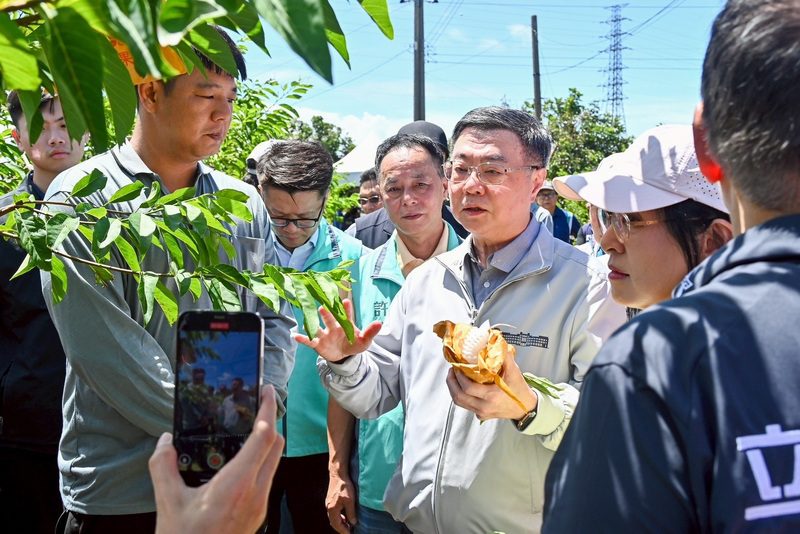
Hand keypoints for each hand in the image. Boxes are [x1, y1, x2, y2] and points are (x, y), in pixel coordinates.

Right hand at [149, 386, 284, 533]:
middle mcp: (256, 492)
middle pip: (276, 445)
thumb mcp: (168, 501)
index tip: (266, 392)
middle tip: (259, 402)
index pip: (263, 438)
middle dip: (270, 420)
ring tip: (250, 424)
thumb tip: (165, 441)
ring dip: (267, 440)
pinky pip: (267, 477)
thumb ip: (164, 466)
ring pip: (274, 461)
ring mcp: (260, 504)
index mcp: (237, 484)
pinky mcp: (258, 513)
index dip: (267, 411)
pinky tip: (242, 456)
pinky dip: (261, 459)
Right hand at [295, 299, 381, 362]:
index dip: (346, 309)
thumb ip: (370, 332)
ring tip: (308, 319)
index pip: (346, 315)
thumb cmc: (354, 344)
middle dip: (327, 314)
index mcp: (345, 324)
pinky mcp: (318, 344)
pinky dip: (302, 339)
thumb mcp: (364, 340)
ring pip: (318, 328)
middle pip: (330, 319)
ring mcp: (325, 334)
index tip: (346, 301)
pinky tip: (295, 336)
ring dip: (313, 324)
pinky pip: (309, 341)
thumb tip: (379, 323)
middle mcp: (333, 327)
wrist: (343, 355)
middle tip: (323, 308)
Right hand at [326, 472, 357, 532]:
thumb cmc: (344, 486)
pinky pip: (333, 512)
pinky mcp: (330, 499)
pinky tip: (345, 516)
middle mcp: (328, 507)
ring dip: (340, 523)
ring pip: (333, 517)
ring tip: (348, 525)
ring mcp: (328, 503)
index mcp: (332, 509)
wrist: (338, 474)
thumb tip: (353, 522)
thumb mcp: (350, 500)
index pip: (337, 524)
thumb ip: (351, 513)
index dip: (343, 530)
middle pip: (333, 522)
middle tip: (349, 531)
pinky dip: (339, 517)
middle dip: (341, 528)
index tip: (350, 533)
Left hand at [445, 355, 536, 420]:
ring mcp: (482, 413)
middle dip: (451, 382)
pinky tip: (462, 386)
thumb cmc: (519, 389)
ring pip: (460, 402)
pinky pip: (466, 406)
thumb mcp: (514, 372)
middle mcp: (484, 407)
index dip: (459, 377)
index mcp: (492, 396)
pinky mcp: (482, 416)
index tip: (457, 367)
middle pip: (459, 397)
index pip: (468, 388)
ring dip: (453, 389)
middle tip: (452, 370)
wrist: (526, 408)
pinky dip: (461, 395)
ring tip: (453, 377)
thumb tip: (496, 340)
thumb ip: (505, 356)